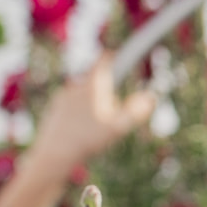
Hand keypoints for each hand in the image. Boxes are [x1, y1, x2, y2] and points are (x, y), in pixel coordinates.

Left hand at [29, 53, 156, 173]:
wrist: (55, 153)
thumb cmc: (89, 139)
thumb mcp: (119, 127)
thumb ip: (136, 111)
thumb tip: (151, 97)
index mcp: (93, 87)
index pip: (104, 61)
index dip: (113, 56)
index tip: (119, 54)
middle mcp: (76, 87)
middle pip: (95, 80)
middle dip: (105, 88)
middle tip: (114, 108)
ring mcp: (63, 97)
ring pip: (83, 94)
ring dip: (92, 101)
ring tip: (97, 125)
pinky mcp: (55, 109)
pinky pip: (71, 105)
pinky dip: (80, 112)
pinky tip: (83, 130)